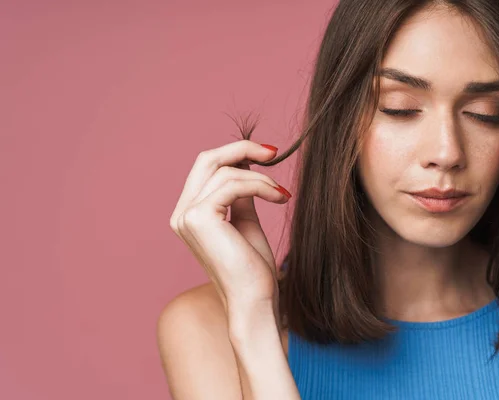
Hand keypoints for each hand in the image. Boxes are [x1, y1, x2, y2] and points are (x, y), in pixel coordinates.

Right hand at [169, 140, 290, 318]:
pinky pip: (234, 184)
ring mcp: (186, 216)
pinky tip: (280, 198)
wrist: (254, 300)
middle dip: (242, 149)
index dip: (235, 155)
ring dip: (260, 177)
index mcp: (188, 214)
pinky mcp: (199, 218)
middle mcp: (181, 214)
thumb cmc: (252, 269)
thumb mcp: (245, 221)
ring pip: (225, 171)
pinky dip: (261, 186)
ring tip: (282, 195)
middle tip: (273, 152)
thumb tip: (245, 163)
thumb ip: (240, 194)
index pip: (206, 168)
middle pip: (207, 159)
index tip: (267, 156)